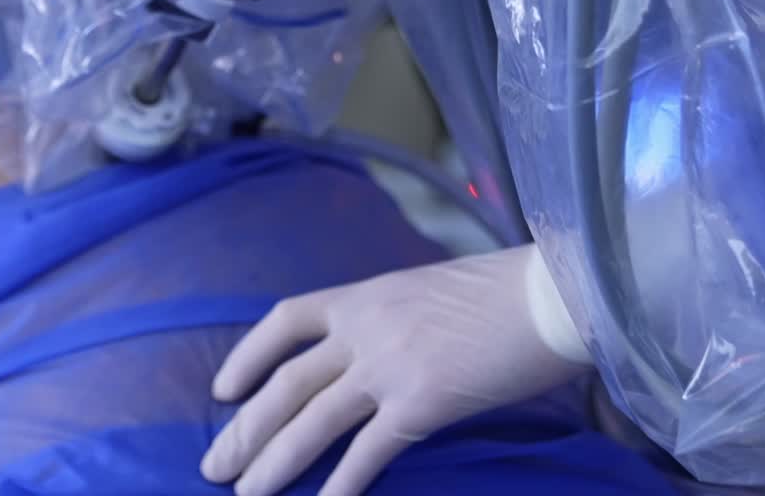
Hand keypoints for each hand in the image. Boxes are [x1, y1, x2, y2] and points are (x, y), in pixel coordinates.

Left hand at [200, 245, 587, 495]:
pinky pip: (364, 456)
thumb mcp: (434, 290)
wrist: (550, 293)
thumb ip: (396, 317)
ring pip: (311, 422)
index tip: (223, 389)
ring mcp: (391, 365)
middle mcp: (368, 327)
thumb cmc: (506, 289)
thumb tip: (378, 350)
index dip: (249, 354)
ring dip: (272, 465)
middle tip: (214, 467)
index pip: (289, 317)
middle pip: (287, 383)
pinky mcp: (421, 403)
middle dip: (246, 428)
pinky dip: (338, 490)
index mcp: (370, 293)